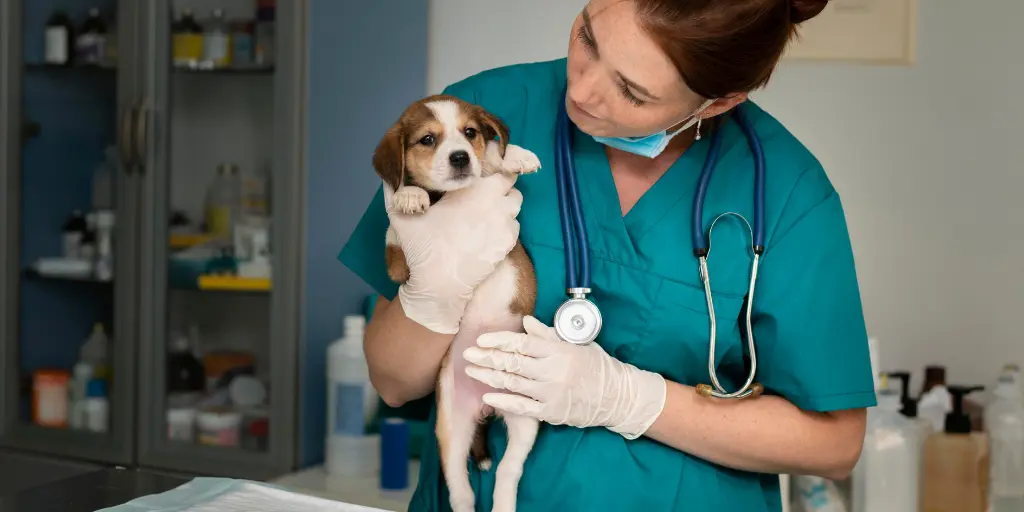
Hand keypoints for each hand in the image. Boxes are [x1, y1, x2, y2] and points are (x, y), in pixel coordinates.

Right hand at [383, 172, 522, 333]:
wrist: (440, 285)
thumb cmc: (422, 247)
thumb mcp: (402, 215)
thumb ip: (396, 193)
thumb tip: (389, 179)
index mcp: (476, 189)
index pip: (499, 169)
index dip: (493, 170)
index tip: (481, 177)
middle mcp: (497, 203)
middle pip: (510, 186)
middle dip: (500, 188)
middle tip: (481, 197)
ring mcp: (506, 225)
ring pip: (514, 207)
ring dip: (504, 207)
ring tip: (484, 216)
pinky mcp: (509, 244)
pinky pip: (514, 227)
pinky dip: (504, 227)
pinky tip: (486, 234)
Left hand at [462, 316, 666, 439]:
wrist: (617, 396)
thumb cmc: (596, 365)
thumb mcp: (576, 343)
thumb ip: (548, 334)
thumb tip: (526, 321)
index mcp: (558, 350)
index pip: (521, 343)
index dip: (498, 340)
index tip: (481, 339)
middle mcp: (552, 371)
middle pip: (512, 362)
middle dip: (486, 357)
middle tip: (467, 353)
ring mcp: (550, 392)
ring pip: (513, 383)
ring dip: (489, 376)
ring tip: (471, 370)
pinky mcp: (551, 412)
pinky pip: (522, 406)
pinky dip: (504, 401)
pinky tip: (488, 396)